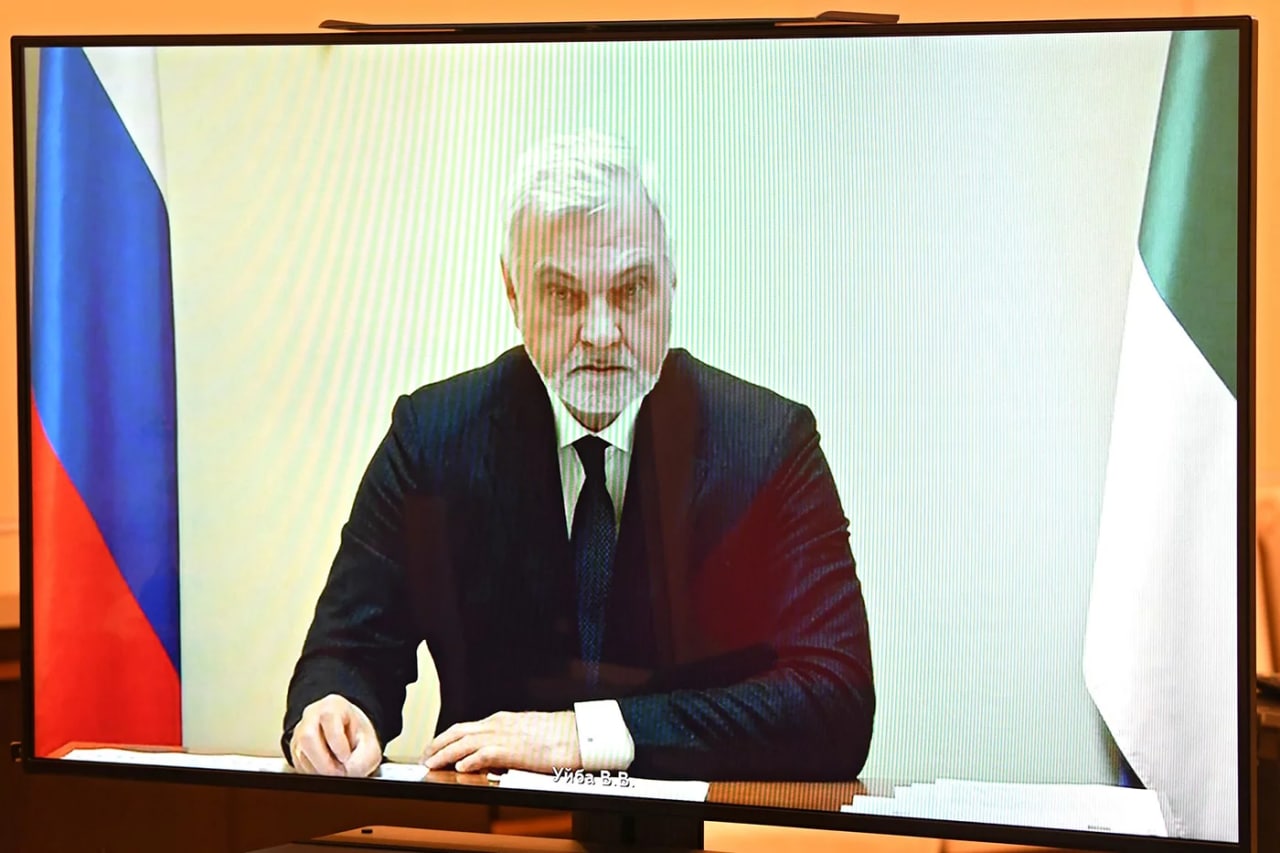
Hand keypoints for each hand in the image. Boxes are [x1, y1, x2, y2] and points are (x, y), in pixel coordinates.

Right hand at [290, 694, 381, 776]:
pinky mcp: (295, 750)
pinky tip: (327, 771)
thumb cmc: (358, 738)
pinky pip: (298, 764)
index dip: (338, 742)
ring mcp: (300, 732)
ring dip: (319, 769)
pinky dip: (313, 773)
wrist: (349, 738)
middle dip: (324, 761)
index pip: (329, 717)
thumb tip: (349, 770)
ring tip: (336, 771)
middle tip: (339, 772)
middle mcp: (312, 716)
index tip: (346, 757)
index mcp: (333, 706)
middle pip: (307, 736)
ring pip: (299, 753)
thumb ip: (363, 758)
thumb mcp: (370, 746)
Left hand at [421, 710, 580, 773]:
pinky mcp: (513, 749)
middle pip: (458, 731)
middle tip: (424, 757)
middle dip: (438, 744)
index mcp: (502, 720)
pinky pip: (485, 754)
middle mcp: (499, 724)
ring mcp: (505, 735)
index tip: (435, 748)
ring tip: (431, 764)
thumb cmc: (557, 735)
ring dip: (445, 754)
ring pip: (465, 742)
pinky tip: (460, 769)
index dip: (446, 738)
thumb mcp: (526, 732)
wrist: (577, 734)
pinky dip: (470, 760)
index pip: (466, 728)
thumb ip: (507, 739)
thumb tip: (495, 752)